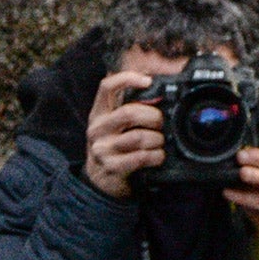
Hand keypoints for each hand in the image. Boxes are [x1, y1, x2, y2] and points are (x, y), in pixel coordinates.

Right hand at [84, 70, 166, 198]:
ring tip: (160, 143)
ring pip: (138, 137)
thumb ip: (132, 107)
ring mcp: (102, 149)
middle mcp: (97, 129)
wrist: (101, 181)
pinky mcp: (111, 167)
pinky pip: (141, 157)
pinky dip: (156, 156)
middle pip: (129, 113)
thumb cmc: (115, 147)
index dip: (127, 78)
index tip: (148, 81)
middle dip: (153, 117)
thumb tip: (160, 95)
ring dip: (157, 140)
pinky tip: (158, 156)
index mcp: (99, 113)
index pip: (106, 86)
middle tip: (161, 123)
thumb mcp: (115, 124)